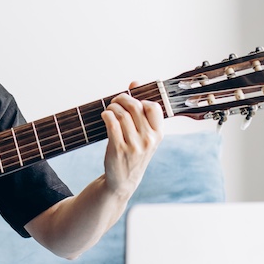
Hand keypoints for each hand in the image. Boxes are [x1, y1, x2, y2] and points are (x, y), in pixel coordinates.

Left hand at [101, 82, 163, 197]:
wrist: (123, 181)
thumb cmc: (133, 153)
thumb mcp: (144, 135)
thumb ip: (141, 109)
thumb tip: (135, 82)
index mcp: (158, 134)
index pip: (153, 107)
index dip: (140, 99)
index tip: (131, 101)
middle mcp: (148, 139)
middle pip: (134, 107)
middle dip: (122, 99)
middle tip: (115, 102)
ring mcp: (134, 145)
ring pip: (121, 114)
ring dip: (112, 107)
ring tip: (109, 110)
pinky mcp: (118, 149)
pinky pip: (111, 124)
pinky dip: (106, 115)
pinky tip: (105, 115)